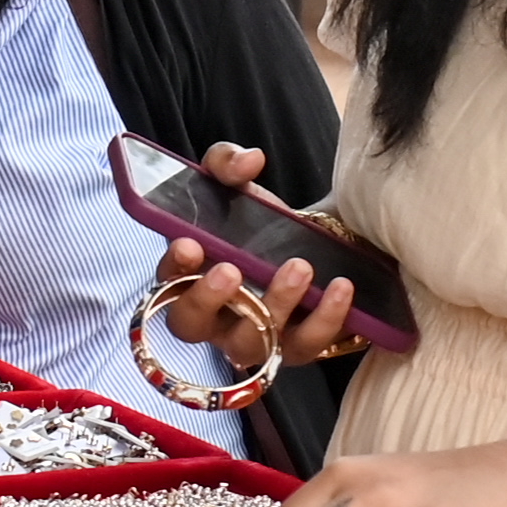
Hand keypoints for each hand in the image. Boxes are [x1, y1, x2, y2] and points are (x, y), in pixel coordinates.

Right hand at [142, 145, 362, 375]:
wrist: (318, 243)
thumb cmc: (261, 222)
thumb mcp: (238, 185)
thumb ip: (228, 163)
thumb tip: (249, 160)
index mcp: (190, 279)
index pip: (166, 283)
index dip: (173, 269)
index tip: (189, 244)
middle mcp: (215, 318)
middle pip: (192, 326)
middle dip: (206, 300)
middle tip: (231, 270)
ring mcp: (256, 338)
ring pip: (252, 343)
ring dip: (274, 306)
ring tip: (299, 266)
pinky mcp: (299, 345)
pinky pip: (307, 345)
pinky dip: (325, 319)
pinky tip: (341, 287)